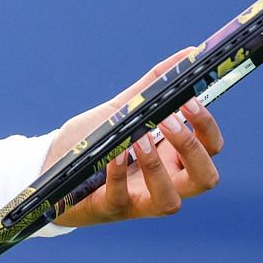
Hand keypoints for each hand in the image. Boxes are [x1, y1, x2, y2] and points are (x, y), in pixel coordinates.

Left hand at [45, 47, 225, 227]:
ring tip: (139, 138)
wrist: (51, 168)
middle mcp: (166, 183)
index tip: (188, 99)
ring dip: (157, 166)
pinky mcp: (110, 209)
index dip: (207, 127)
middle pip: (205, 178)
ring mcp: (140, 201)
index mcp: (175, 158)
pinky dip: (118, 174)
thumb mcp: (124, 109)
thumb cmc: (96, 140)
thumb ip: (154, 85)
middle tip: (169, 119)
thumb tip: (188, 52)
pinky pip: (121, 198)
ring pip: (170, 200)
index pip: (211, 148)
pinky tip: (112, 152)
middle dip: (191, 147)